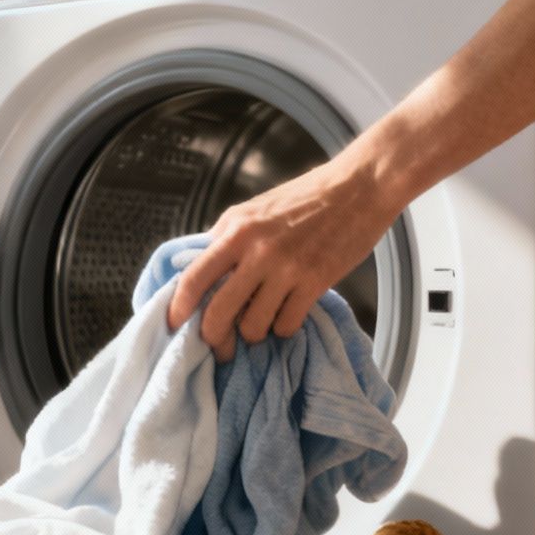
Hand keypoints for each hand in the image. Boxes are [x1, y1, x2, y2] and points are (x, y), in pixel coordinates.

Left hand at [165, 157, 398, 361]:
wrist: (359, 187)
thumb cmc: (307, 196)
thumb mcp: (255, 208)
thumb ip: (227, 236)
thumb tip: (201, 266)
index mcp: (235, 229)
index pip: (193, 277)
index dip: (178, 308)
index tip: (174, 325)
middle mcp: (256, 250)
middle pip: (218, 312)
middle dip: (214, 337)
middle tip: (219, 347)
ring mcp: (286, 269)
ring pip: (253, 326)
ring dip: (254, 333)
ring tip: (261, 323)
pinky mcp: (315, 282)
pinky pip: (286, 324)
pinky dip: (283, 328)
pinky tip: (287, 316)